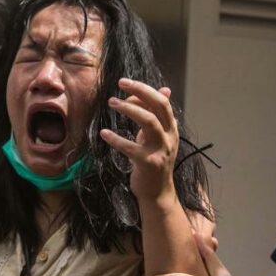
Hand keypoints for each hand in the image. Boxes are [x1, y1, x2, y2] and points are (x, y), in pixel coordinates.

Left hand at [100, 78, 177, 200]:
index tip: (126, 83)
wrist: (158, 192)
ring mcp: (160, 150)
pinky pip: (130, 147)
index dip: (145, 90)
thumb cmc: (155, 161)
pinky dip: (116, 139)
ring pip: (149, 122)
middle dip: (140, 92)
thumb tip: (165, 89)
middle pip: (158, 107)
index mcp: (171, 129)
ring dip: (130, 109)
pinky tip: (104, 133)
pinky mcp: (148, 163)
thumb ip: (159, 115)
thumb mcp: (160, 136)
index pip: (162, 102)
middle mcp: (169, 137)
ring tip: (112, 102)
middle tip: (120, 84)